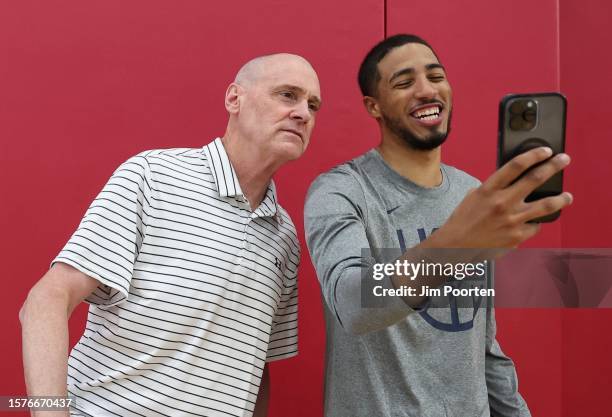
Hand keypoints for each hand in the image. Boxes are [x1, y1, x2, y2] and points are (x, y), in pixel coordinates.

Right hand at [429, 147, 571, 249]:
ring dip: (561, 199)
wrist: (456, 245)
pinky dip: (535, 223)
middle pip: (535, 179)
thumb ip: (494, 187)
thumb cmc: (464, 219)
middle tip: (564, 160)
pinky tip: (534, 222)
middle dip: (553, 166)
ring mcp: (512, 220)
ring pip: (546, 205)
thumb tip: (514, 181)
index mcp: (489, 189)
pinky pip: (534, 226)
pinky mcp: (516, 237)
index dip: (534, 155)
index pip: (516, 165)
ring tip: (567, 196)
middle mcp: (502, 203)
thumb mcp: (474, 196)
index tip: (545, 151)